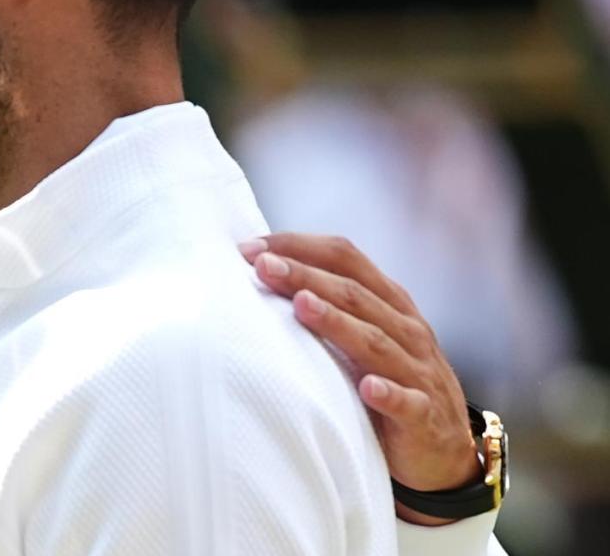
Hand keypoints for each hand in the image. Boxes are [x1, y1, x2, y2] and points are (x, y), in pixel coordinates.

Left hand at [239, 233, 480, 525]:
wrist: (442, 445)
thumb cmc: (390, 379)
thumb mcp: (364, 335)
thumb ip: (328, 305)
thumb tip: (261, 272)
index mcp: (389, 303)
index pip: (346, 260)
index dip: (300, 248)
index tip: (250, 248)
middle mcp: (406, 330)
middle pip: (354, 294)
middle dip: (306, 276)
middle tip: (263, 266)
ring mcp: (418, 372)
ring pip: (376, 341)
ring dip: (338, 322)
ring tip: (302, 305)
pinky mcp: (424, 416)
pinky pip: (408, 403)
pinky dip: (389, 394)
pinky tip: (367, 388)